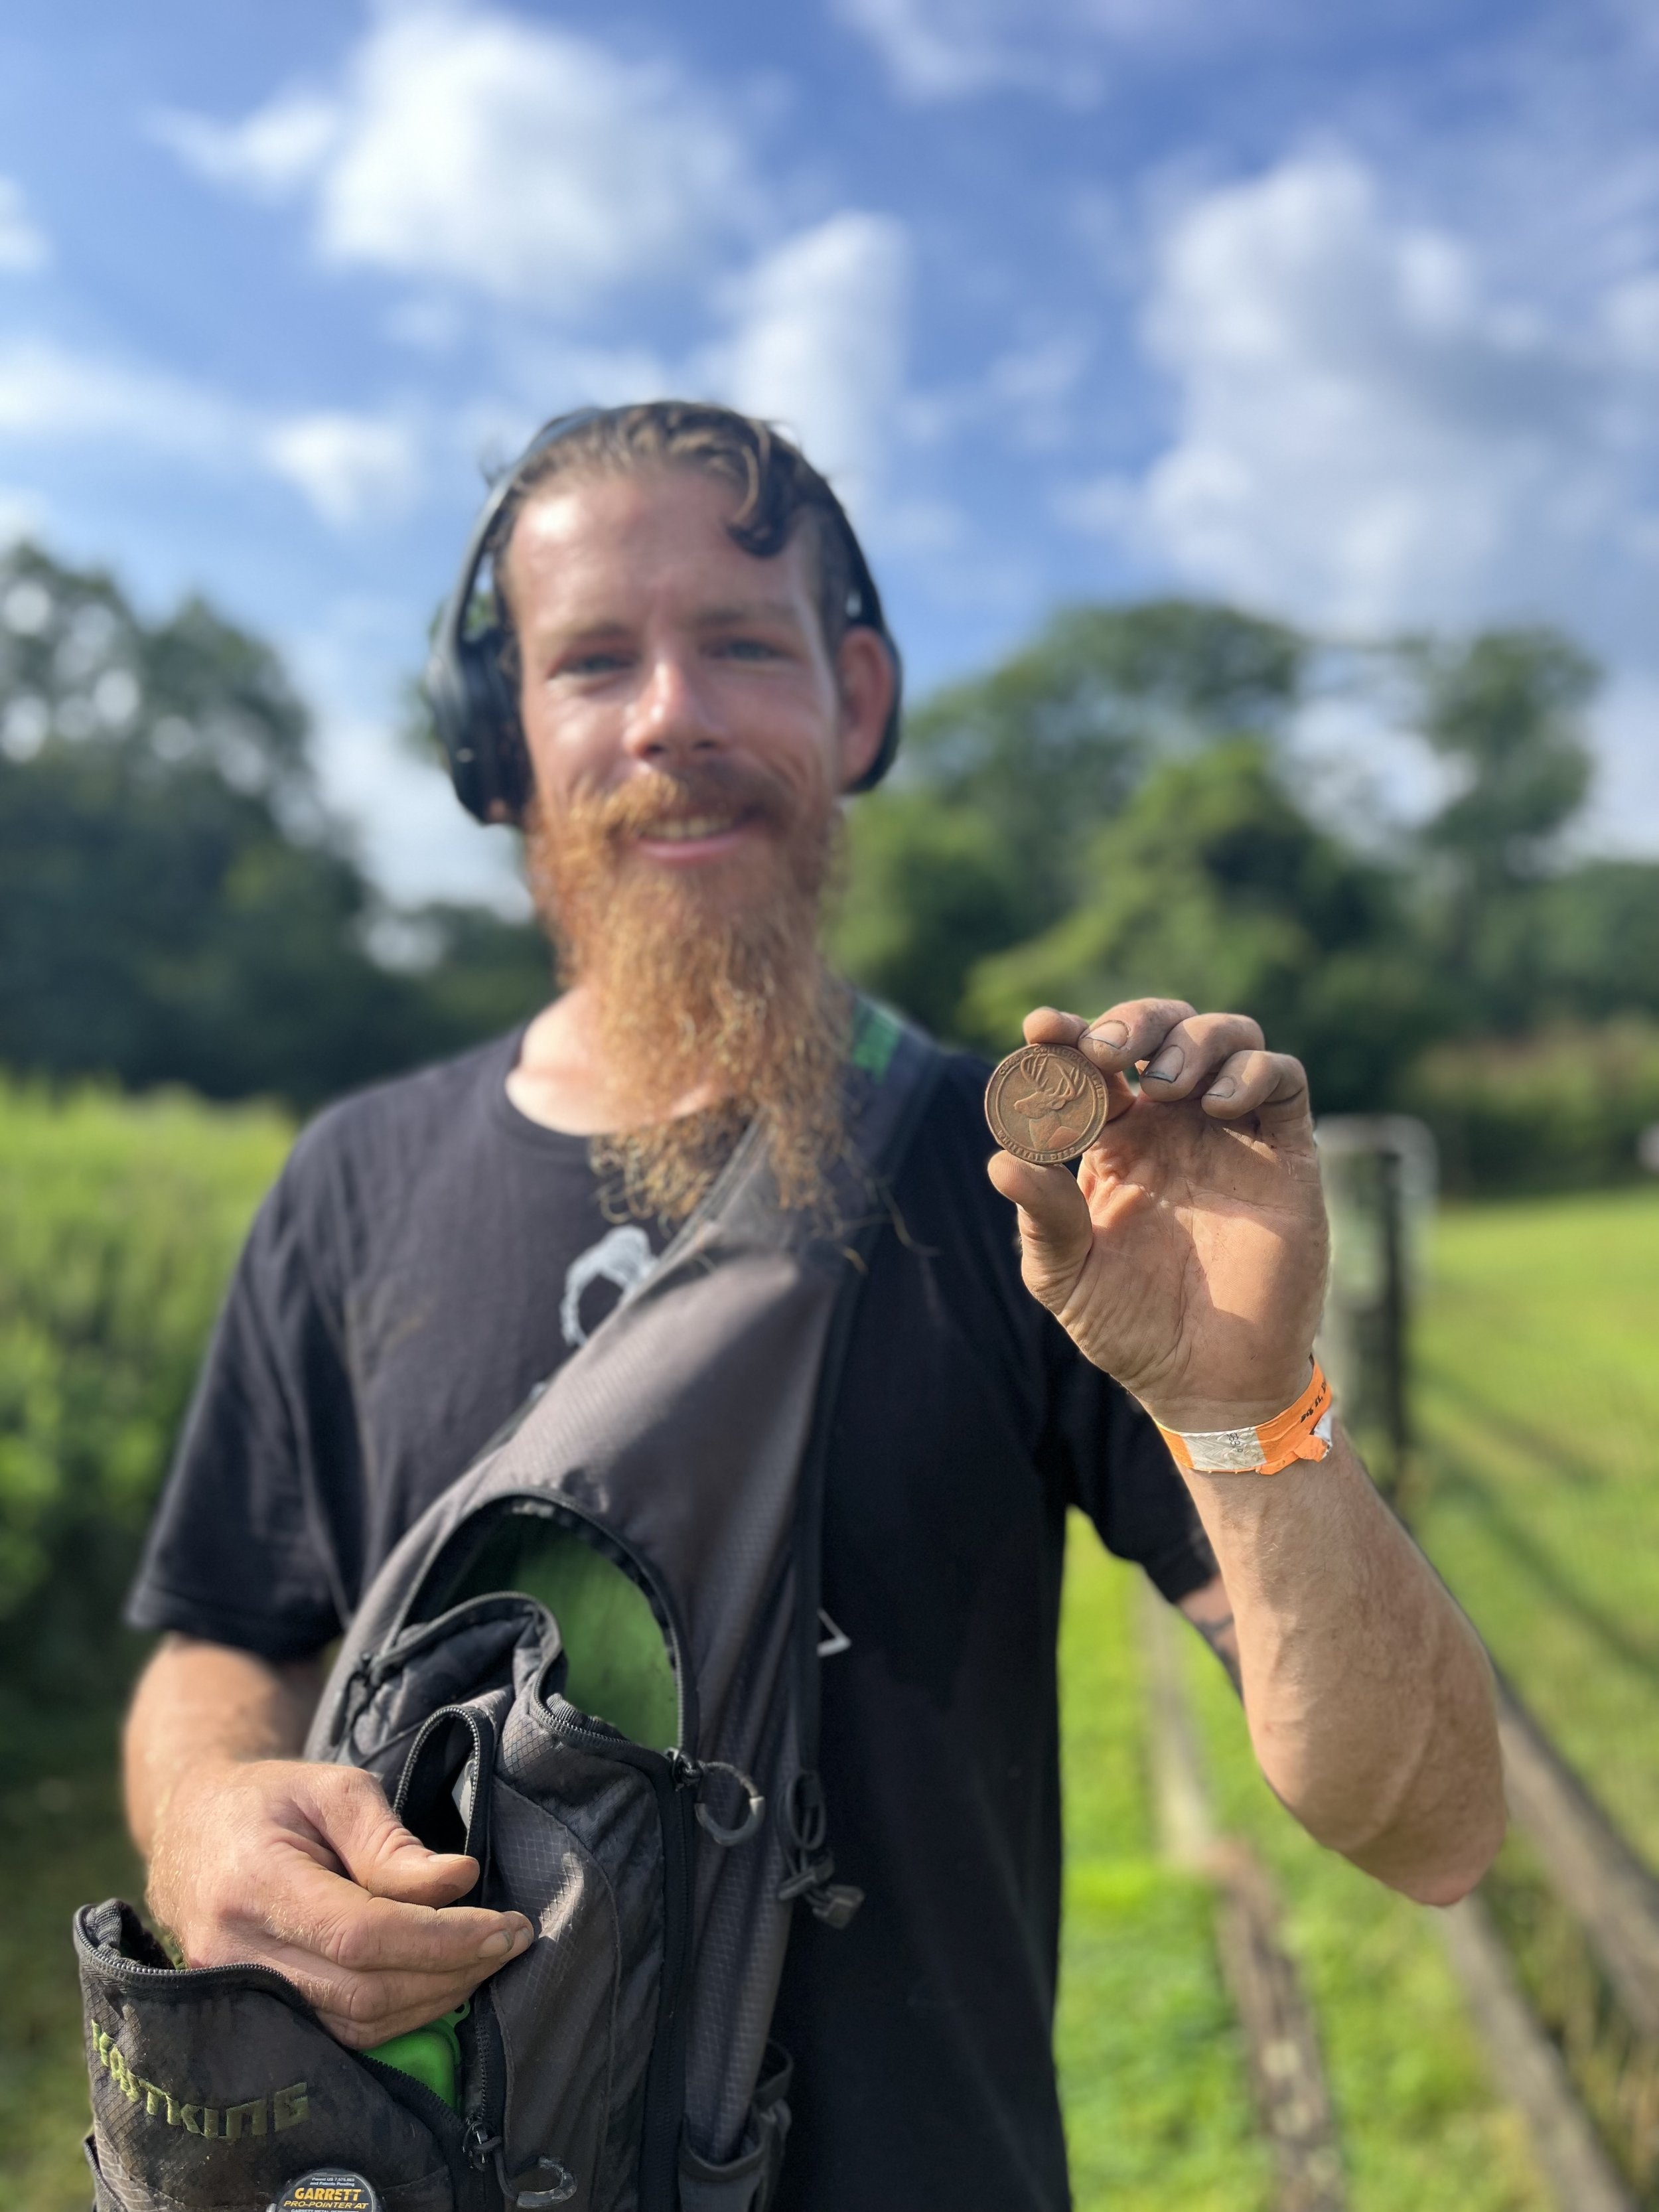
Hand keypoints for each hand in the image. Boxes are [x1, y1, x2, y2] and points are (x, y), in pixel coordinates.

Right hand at [147, 1756, 532, 2047]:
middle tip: (514, 1939)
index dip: (443, 1939)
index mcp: (254, 1883)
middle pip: (364, 1990)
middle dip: (453, 1971)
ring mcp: (240, 1994)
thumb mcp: (335, 1790)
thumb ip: (392, 1842)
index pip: (361, 1935)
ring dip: (435, 1999)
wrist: (192, 1830)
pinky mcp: (256, 2016)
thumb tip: (461, 1880)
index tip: (509, 1925)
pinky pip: (339, 2033)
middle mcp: (236, 1954)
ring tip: (488, 1957)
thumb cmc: (271, 1799)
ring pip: (356, 2024)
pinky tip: (441, 1981)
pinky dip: (401, 2014)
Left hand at [986, 998, 1326, 1431]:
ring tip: (1162, 1084)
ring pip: (1228, 1036)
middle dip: (1132, 1019)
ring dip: (1192, 1038)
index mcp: (1117, 1139)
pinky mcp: (1286, 1153)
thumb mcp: (1067, 1276)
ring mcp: (1232, 1132)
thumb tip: (1002, 1160)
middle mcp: (1175, 1123)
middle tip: (1106, 1049)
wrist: (1208, 1381)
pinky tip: (1214, 1106)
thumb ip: (1041, 1217)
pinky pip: (1284, 1077)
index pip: (1092, 1063)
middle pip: (1162, 1026)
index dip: (1067, 1035)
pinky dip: (1252, 1071)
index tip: (1042, 1029)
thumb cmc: (1130, 1327)